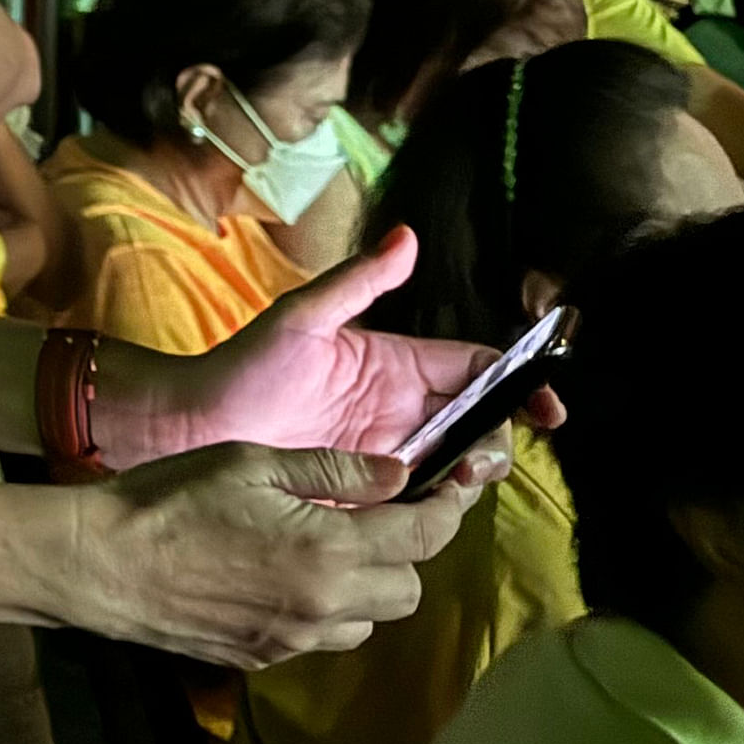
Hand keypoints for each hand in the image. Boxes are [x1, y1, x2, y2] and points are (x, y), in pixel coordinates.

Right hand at [65, 442, 497, 668]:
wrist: (101, 562)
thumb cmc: (169, 498)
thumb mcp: (250, 461)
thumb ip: (333, 470)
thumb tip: (399, 472)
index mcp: (328, 549)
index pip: (423, 537)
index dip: (448, 508)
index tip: (454, 486)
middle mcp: (324, 605)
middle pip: (408, 589)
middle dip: (401, 551)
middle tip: (366, 515)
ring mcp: (294, 640)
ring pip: (369, 621)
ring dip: (364, 586)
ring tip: (320, 547)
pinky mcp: (264, 658)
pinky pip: (321, 637)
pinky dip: (321, 608)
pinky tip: (278, 575)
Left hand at [96, 227, 535, 465]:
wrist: (195, 427)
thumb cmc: (243, 366)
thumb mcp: (302, 318)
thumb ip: (357, 281)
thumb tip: (408, 236)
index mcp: (395, 364)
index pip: (477, 369)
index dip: (520, 385)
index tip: (548, 409)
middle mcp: (401, 408)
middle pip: (482, 422)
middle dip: (500, 439)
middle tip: (478, 458)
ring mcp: (388, 452)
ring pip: (460, 464)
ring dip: (474, 474)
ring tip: (453, 480)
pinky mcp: (370, 492)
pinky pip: (421, 502)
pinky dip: (439, 506)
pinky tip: (428, 507)